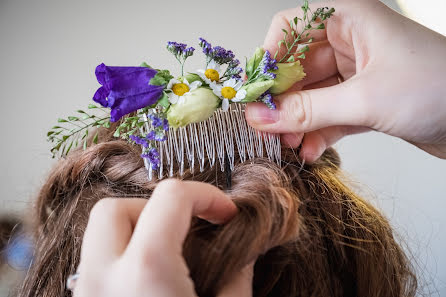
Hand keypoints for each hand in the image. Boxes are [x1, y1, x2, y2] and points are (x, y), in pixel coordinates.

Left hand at [74, 180, 253, 296]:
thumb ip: (237, 276)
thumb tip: (244, 251)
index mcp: (146, 272)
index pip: (171, 196)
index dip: (207, 195)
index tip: (225, 214)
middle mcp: (104, 280)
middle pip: (112, 209)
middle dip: (154, 207)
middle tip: (185, 230)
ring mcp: (86, 294)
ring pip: (99, 237)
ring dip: (136, 231)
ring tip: (169, 254)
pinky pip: (98, 265)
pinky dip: (124, 257)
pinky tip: (150, 280)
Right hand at [245, 0, 445, 161]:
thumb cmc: (441, 88)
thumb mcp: (366, 98)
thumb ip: (308, 110)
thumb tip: (263, 117)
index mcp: (349, 19)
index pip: (289, 29)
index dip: (268, 59)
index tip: (255, 93)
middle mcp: (350, 42)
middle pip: (296, 68)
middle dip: (282, 101)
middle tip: (266, 128)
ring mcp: (357, 73)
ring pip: (311, 95)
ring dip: (297, 122)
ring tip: (288, 145)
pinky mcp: (365, 101)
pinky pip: (329, 114)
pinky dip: (317, 133)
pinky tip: (310, 151)